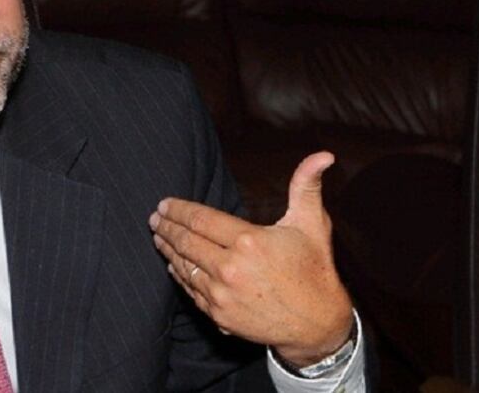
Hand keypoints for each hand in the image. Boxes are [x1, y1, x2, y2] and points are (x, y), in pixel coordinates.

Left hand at [149, 151, 353, 365]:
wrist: (318, 324)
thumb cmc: (314, 269)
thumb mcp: (311, 224)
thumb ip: (306, 186)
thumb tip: (323, 155)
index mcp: (249, 241)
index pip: (200, 219)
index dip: (178, 209)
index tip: (164, 203)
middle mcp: (231, 268)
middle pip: (186, 242)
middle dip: (166, 227)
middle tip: (154, 218)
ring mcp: (223, 294)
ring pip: (184, 266)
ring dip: (167, 249)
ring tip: (158, 236)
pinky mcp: (219, 315)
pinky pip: (191, 290)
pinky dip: (179, 274)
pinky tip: (173, 265)